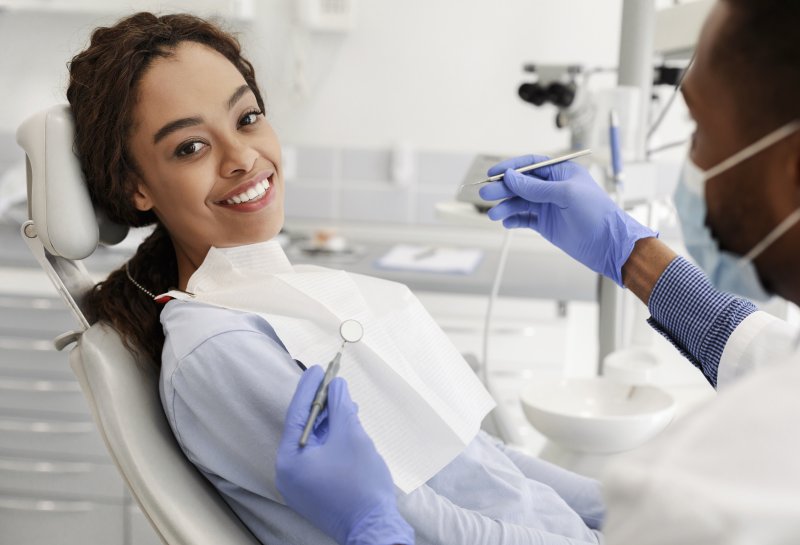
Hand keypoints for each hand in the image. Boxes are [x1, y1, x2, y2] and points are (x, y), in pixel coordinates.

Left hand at [276, 366, 413, 544]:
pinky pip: (319, 456)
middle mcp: (288, 473)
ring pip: (313, 442)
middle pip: (303, 428)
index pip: (296, 414)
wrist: (374, 528)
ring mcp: (301, 484)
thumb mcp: (351, 435)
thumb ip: (340, 406)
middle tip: (334, 381)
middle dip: (322, 404)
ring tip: (346, 402)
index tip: (318, 368)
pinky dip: (332, 439)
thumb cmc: (360, 483)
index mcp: (288, 460)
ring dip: (330, 421)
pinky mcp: (315, 490)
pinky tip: (347, 426)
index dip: (309, 388)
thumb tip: (337, 385)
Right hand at [479, 154, 656, 285]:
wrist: (608, 244)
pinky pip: (525, 219)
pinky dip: (514, 220)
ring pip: (520, 202)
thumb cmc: (596, 213)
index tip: (492, 173)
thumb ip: (535, 187)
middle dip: (503, 189)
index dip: (510, 168)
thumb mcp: (565, 194)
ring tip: (494, 214)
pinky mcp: (547, 224)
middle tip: (485, 194)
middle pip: (521, 184)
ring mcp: (549, 206)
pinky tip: (506, 223)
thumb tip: (510, 177)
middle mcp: (553, 188)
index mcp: (561, 173)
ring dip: (506, 207)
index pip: (530, 165)